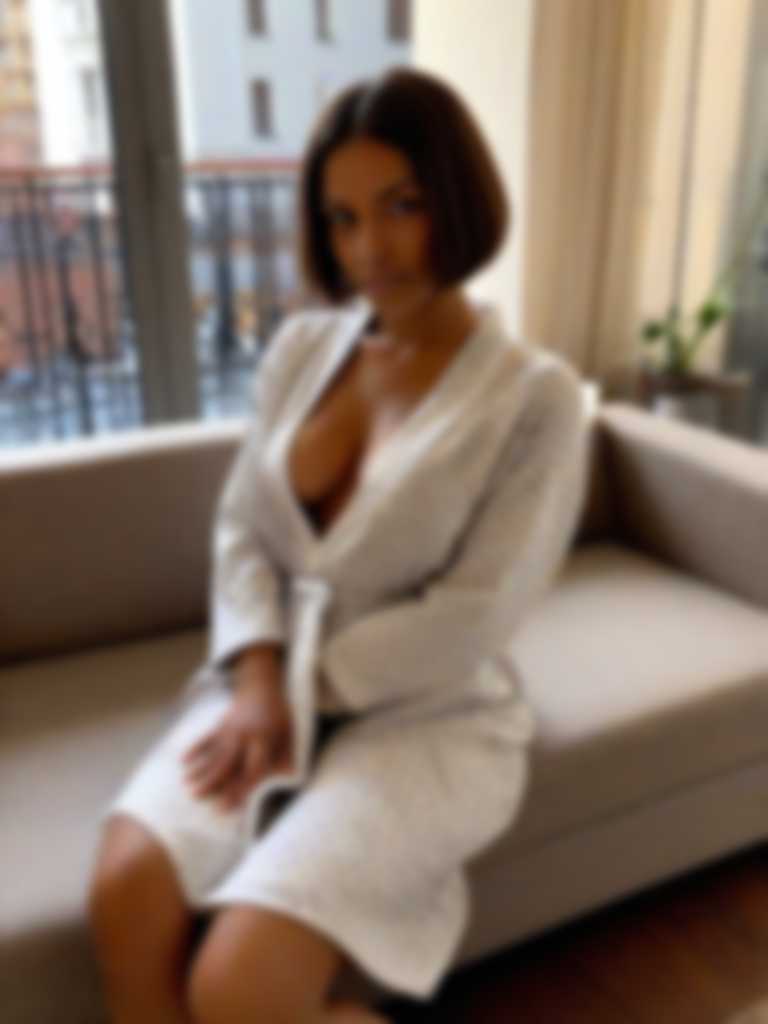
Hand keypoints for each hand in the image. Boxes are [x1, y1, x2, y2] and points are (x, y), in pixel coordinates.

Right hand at [180, 681, 293, 813]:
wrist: (261, 687)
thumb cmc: (278, 715)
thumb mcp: (289, 733)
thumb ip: (287, 756)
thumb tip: (288, 777)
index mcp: (263, 741)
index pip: (252, 769)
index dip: (242, 789)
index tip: (230, 806)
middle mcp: (244, 737)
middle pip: (227, 762)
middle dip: (212, 781)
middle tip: (198, 797)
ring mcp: (230, 730)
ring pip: (214, 752)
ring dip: (200, 768)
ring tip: (187, 785)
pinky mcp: (221, 724)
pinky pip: (206, 737)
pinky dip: (194, 747)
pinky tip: (182, 759)